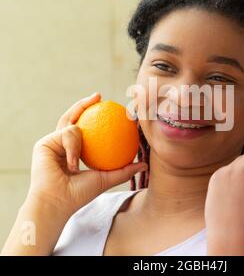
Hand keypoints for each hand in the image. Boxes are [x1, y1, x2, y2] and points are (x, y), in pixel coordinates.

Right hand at [28, 92, 146, 216]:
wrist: (58, 203)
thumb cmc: (80, 194)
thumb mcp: (106, 178)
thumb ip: (124, 170)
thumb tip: (145, 165)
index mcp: (74, 151)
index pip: (85, 129)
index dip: (93, 116)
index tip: (108, 106)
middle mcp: (62, 145)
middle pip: (72, 119)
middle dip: (84, 104)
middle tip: (98, 95)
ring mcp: (52, 143)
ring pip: (71, 125)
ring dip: (82, 138)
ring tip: (90, 126)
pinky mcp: (44, 143)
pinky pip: (67, 134)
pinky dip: (73, 147)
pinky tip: (72, 163)